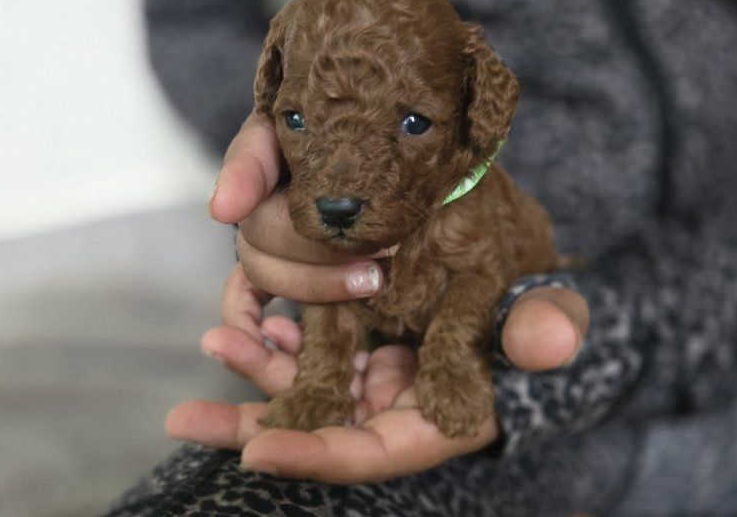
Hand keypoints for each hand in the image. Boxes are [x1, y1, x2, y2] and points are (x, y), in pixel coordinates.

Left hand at [166, 113, 589, 481]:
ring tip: (216, 340)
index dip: (317, 455)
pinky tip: (252, 316)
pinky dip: (281, 336)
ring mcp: (377, 376)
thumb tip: (552, 341)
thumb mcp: (550, 314)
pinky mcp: (364, 342)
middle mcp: (398, 406)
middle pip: (320, 430)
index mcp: (441, 417)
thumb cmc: (542, 308)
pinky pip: (314, 346)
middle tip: (184, 419)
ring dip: (257, 369)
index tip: (256, 452)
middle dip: (254, 428)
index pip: (373, 453)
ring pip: (307, 386)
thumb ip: (549, 329)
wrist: (524, 281)